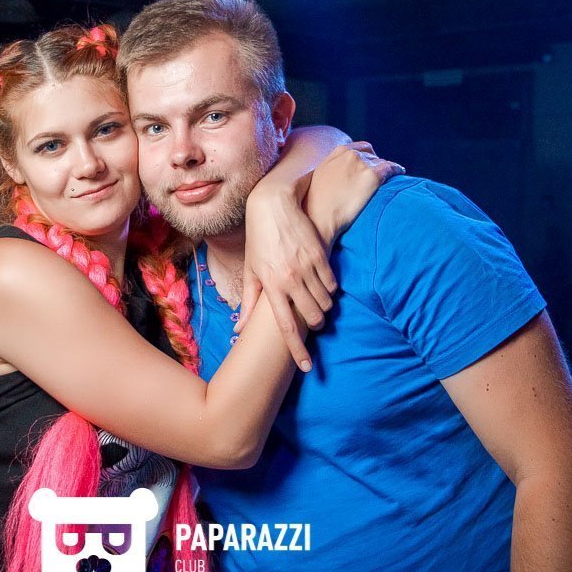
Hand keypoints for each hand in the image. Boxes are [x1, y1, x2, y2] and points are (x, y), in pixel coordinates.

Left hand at [237, 176, 337, 371]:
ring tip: (317, 302)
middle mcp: (289, 279)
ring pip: (325, 302)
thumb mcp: (251, 271)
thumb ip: (248, 303)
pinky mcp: (320, 255)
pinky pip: (332, 284)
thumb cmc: (258, 240)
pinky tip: (323, 285)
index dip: (297, 350)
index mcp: (270, 286)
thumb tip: (239, 329)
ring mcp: (306, 267)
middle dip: (314, 324)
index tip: (307, 367)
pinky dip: (330, 289)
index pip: (285, 326)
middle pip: (311, 317)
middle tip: (312, 321)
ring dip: (323, 307)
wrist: (273, 205)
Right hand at [306, 143, 402, 243]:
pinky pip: (391, 168)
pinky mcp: (373, 176)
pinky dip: (397, 170)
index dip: (366, 156)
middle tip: (379, 174)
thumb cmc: (317, 204)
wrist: (319, 218)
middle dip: (376, 163)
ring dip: (384, 169)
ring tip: (389, 179)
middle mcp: (350, 154)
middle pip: (371, 155)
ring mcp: (362, 164)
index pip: (359, 148)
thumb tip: (342, 171)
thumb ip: (332, 167)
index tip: (369, 164)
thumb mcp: (319, 176)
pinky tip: (400, 173)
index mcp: (337, 152)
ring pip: (381, 162)